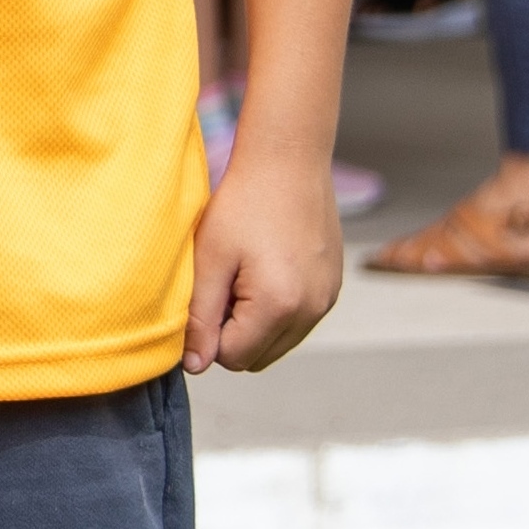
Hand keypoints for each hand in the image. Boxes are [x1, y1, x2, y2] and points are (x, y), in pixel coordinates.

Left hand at [190, 140, 345, 374]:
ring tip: (243, 276)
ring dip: (254, 324)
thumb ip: (200, 319)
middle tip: (223, 285)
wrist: (288, 162)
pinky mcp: (333, 288)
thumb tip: (195, 366)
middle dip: (232, 333)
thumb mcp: (209, 261)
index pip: (232, 358)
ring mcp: (327, 300)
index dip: (208, 335)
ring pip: (278, 343)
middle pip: (257, 358)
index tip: (206, 296)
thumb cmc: (242, 205)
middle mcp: (312, 309)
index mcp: (280, 306)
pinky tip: (265, 270)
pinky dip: (276, 310)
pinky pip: (297, 322)